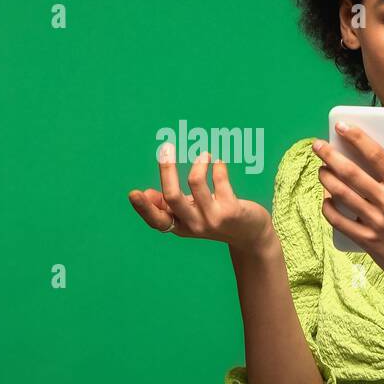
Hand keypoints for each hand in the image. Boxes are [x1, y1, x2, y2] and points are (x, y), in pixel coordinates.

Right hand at [128, 143, 271, 249]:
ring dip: (199, 164)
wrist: (250, 235)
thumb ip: (171, 206)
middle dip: (167, 169)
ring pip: (196, 184)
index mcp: (179, 226)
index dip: (144, 208)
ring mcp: (213, 219)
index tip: (133, 193)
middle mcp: (193, 225)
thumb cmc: (216, 220)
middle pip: (172, 196)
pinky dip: (218, 167)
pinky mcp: (231, 210)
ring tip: (204, 154)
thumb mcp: (191, 217)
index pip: (156, 220)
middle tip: (166, 147)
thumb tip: (149, 194)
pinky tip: (219, 163)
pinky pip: (220, 180)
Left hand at [312, 123, 383, 293]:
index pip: (378, 155)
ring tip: (320, 170)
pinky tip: (326, 200)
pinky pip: (339, 222)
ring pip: (342, 194)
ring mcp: (376, 222)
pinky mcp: (367, 240)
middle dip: (330, 155)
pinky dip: (328, 209)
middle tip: (318, 145)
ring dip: (326, 179)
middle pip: (352, 173)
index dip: (357, 138)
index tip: (342, 126)